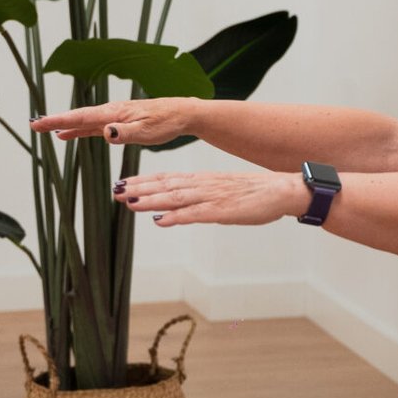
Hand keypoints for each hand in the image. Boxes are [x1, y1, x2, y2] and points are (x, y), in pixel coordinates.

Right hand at [30, 97, 194, 144]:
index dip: (59, 120)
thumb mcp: (147, 131)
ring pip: (84, 121)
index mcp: (114, 113)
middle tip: (34, 125)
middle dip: (55, 120)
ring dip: (64, 125)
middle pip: (77, 116)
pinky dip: (79, 129)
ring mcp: (114, 116)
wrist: (182, 114)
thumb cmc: (167, 122)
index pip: (81, 117)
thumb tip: (103, 131)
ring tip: (45, 129)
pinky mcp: (119, 121)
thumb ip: (124, 133)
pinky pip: (93, 125)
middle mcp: (111, 112)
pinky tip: (69, 134)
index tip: (40, 123)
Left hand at [112, 168, 303, 227]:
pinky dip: (178, 216)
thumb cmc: (254, 194)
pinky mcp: (223, 211)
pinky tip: (161, 219)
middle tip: (115, 191)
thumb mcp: (222, 192)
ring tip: (129, 202)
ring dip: (151, 200)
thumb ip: (197, 199)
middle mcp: (203, 186)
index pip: (167, 178)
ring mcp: (212, 198)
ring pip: (176, 197)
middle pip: (165, 186)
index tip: (122, 183)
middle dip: (139, 189)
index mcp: (202, 180)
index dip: (143, 181)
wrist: (282, 190)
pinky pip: (196, 214)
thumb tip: (169, 211)